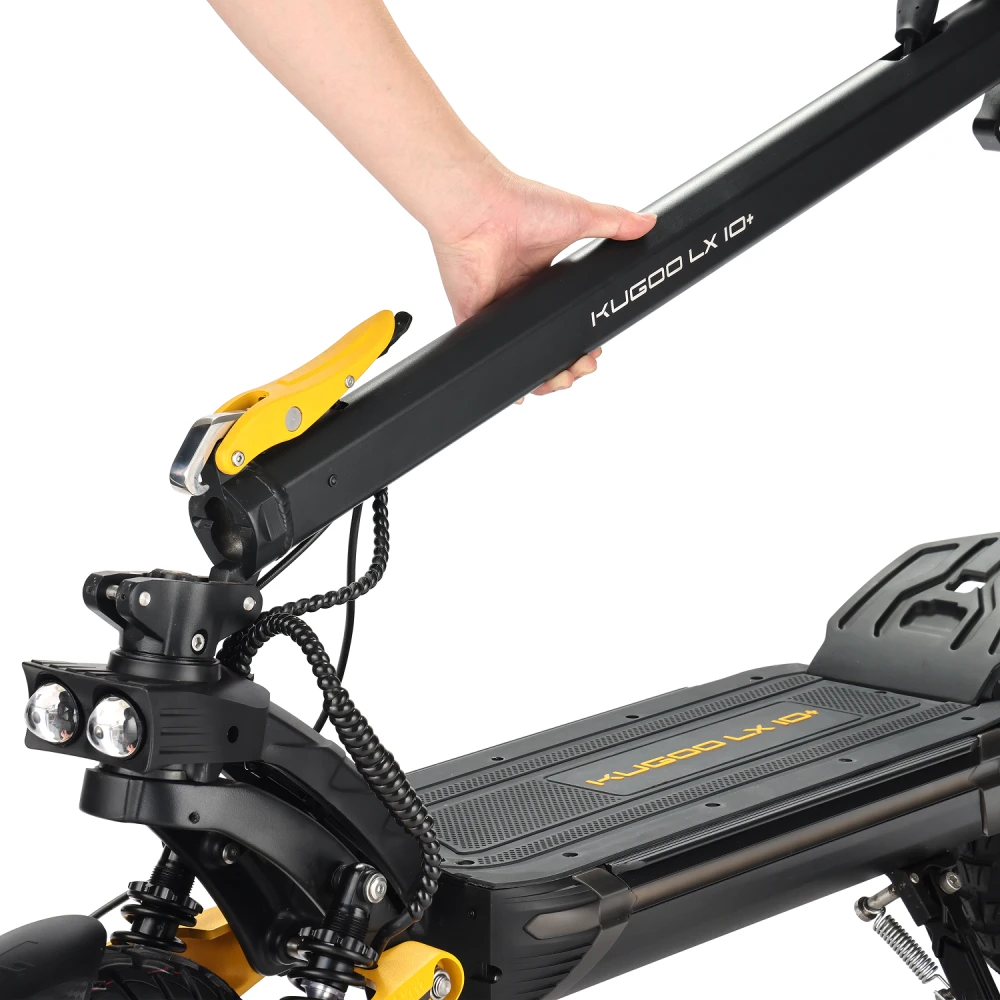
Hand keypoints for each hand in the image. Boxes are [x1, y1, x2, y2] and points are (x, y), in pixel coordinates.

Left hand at [430, 166, 655, 399]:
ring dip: (544, 376)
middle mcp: (521, 298)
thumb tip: (648, 223)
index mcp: (544, 280)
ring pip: (524, 355)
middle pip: (549, 343)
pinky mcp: (474, 318)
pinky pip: (489, 355)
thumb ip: (614, 222)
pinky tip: (520, 392)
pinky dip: (504, 376)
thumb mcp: (579, 216)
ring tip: (563, 380)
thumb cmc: (520, 205)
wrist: (479, 207)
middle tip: (585, 367)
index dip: (584, 340)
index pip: (569, 319)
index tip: (598, 349)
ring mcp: (498, 311)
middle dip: (571, 364)